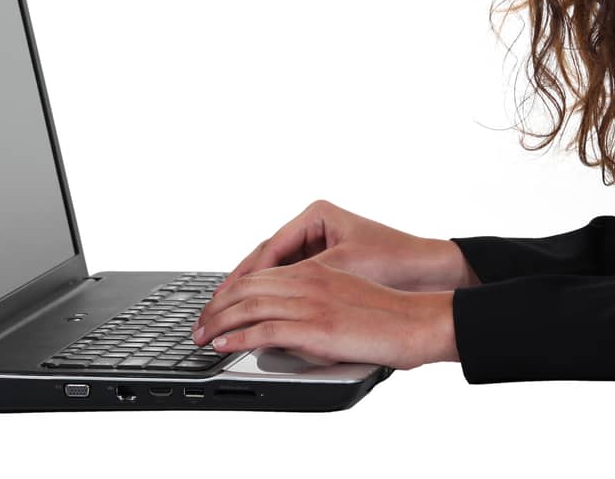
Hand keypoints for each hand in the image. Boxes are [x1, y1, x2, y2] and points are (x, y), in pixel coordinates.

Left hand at [190, 257, 457, 369]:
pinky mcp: (315, 326)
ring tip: (201, 337)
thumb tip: (290, 322)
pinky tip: (224, 346)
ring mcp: (311, 301)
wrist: (415, 321)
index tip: (215, 308)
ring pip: (249, 305)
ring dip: (218, 322)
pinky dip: (238, 338)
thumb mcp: (344, 297)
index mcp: (316, 270)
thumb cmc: (388, 314)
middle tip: (199, 325)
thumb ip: (314, 302)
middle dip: (216, 306)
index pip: (260, 274)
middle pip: (248, 286)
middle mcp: (309, 280)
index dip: (231, 291)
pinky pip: (265, 329)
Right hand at [209, 199, 469, 296]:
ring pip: (277, 271)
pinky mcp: (326, 263)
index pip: (269, 247)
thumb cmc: (394, 261)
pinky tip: (259, 314)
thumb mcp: (341, 268)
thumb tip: (264, 298)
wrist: (429, 271)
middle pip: (267, 258)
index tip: (226, 296)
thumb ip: (302, 280)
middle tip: (216, 309)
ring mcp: (320, 243)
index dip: (245, 275)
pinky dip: (276, 296)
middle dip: (242, 285)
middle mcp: (315, 225)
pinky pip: (292, 279)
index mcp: (316, 214)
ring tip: (229, 314)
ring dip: (255, 292)